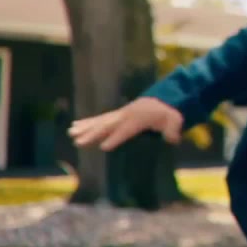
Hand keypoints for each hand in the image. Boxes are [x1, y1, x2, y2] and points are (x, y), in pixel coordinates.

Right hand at [68, 97, 183, 150]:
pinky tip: (75, 126)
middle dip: (93, 134)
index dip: (116, 138)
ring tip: (71, 133)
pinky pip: (100, 119)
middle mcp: (126, 115)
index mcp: (139, 119)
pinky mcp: (116, 115)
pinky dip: (87, 122)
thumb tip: (172, 139)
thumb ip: (173, 130)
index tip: (104, 147)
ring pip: (100, 121)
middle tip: (78, 142)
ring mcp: (119, 114)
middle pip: (108, 125)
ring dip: (85, 127)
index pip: (126, 130)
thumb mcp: (175, 120)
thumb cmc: (169, 113)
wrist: (164, 99)